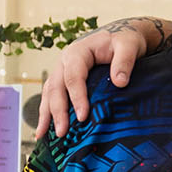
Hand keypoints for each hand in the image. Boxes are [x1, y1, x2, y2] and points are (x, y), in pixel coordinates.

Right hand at [35, 23, 151, 136]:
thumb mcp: (128, 46)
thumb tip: (120, 82)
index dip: (77, 97)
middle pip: (56, 87)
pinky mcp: (65, 81)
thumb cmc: (124, 40)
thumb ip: (125, 61)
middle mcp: (65, 62)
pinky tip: (45, 130)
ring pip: (49, 93)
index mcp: (78, 51)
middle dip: (57, 111)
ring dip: (47, 114)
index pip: (73, 76)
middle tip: (63, 132)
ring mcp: (62, 71)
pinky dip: (48, 113)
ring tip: (43, 135)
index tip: (82, 116)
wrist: (121, 36)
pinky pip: (52, 97)